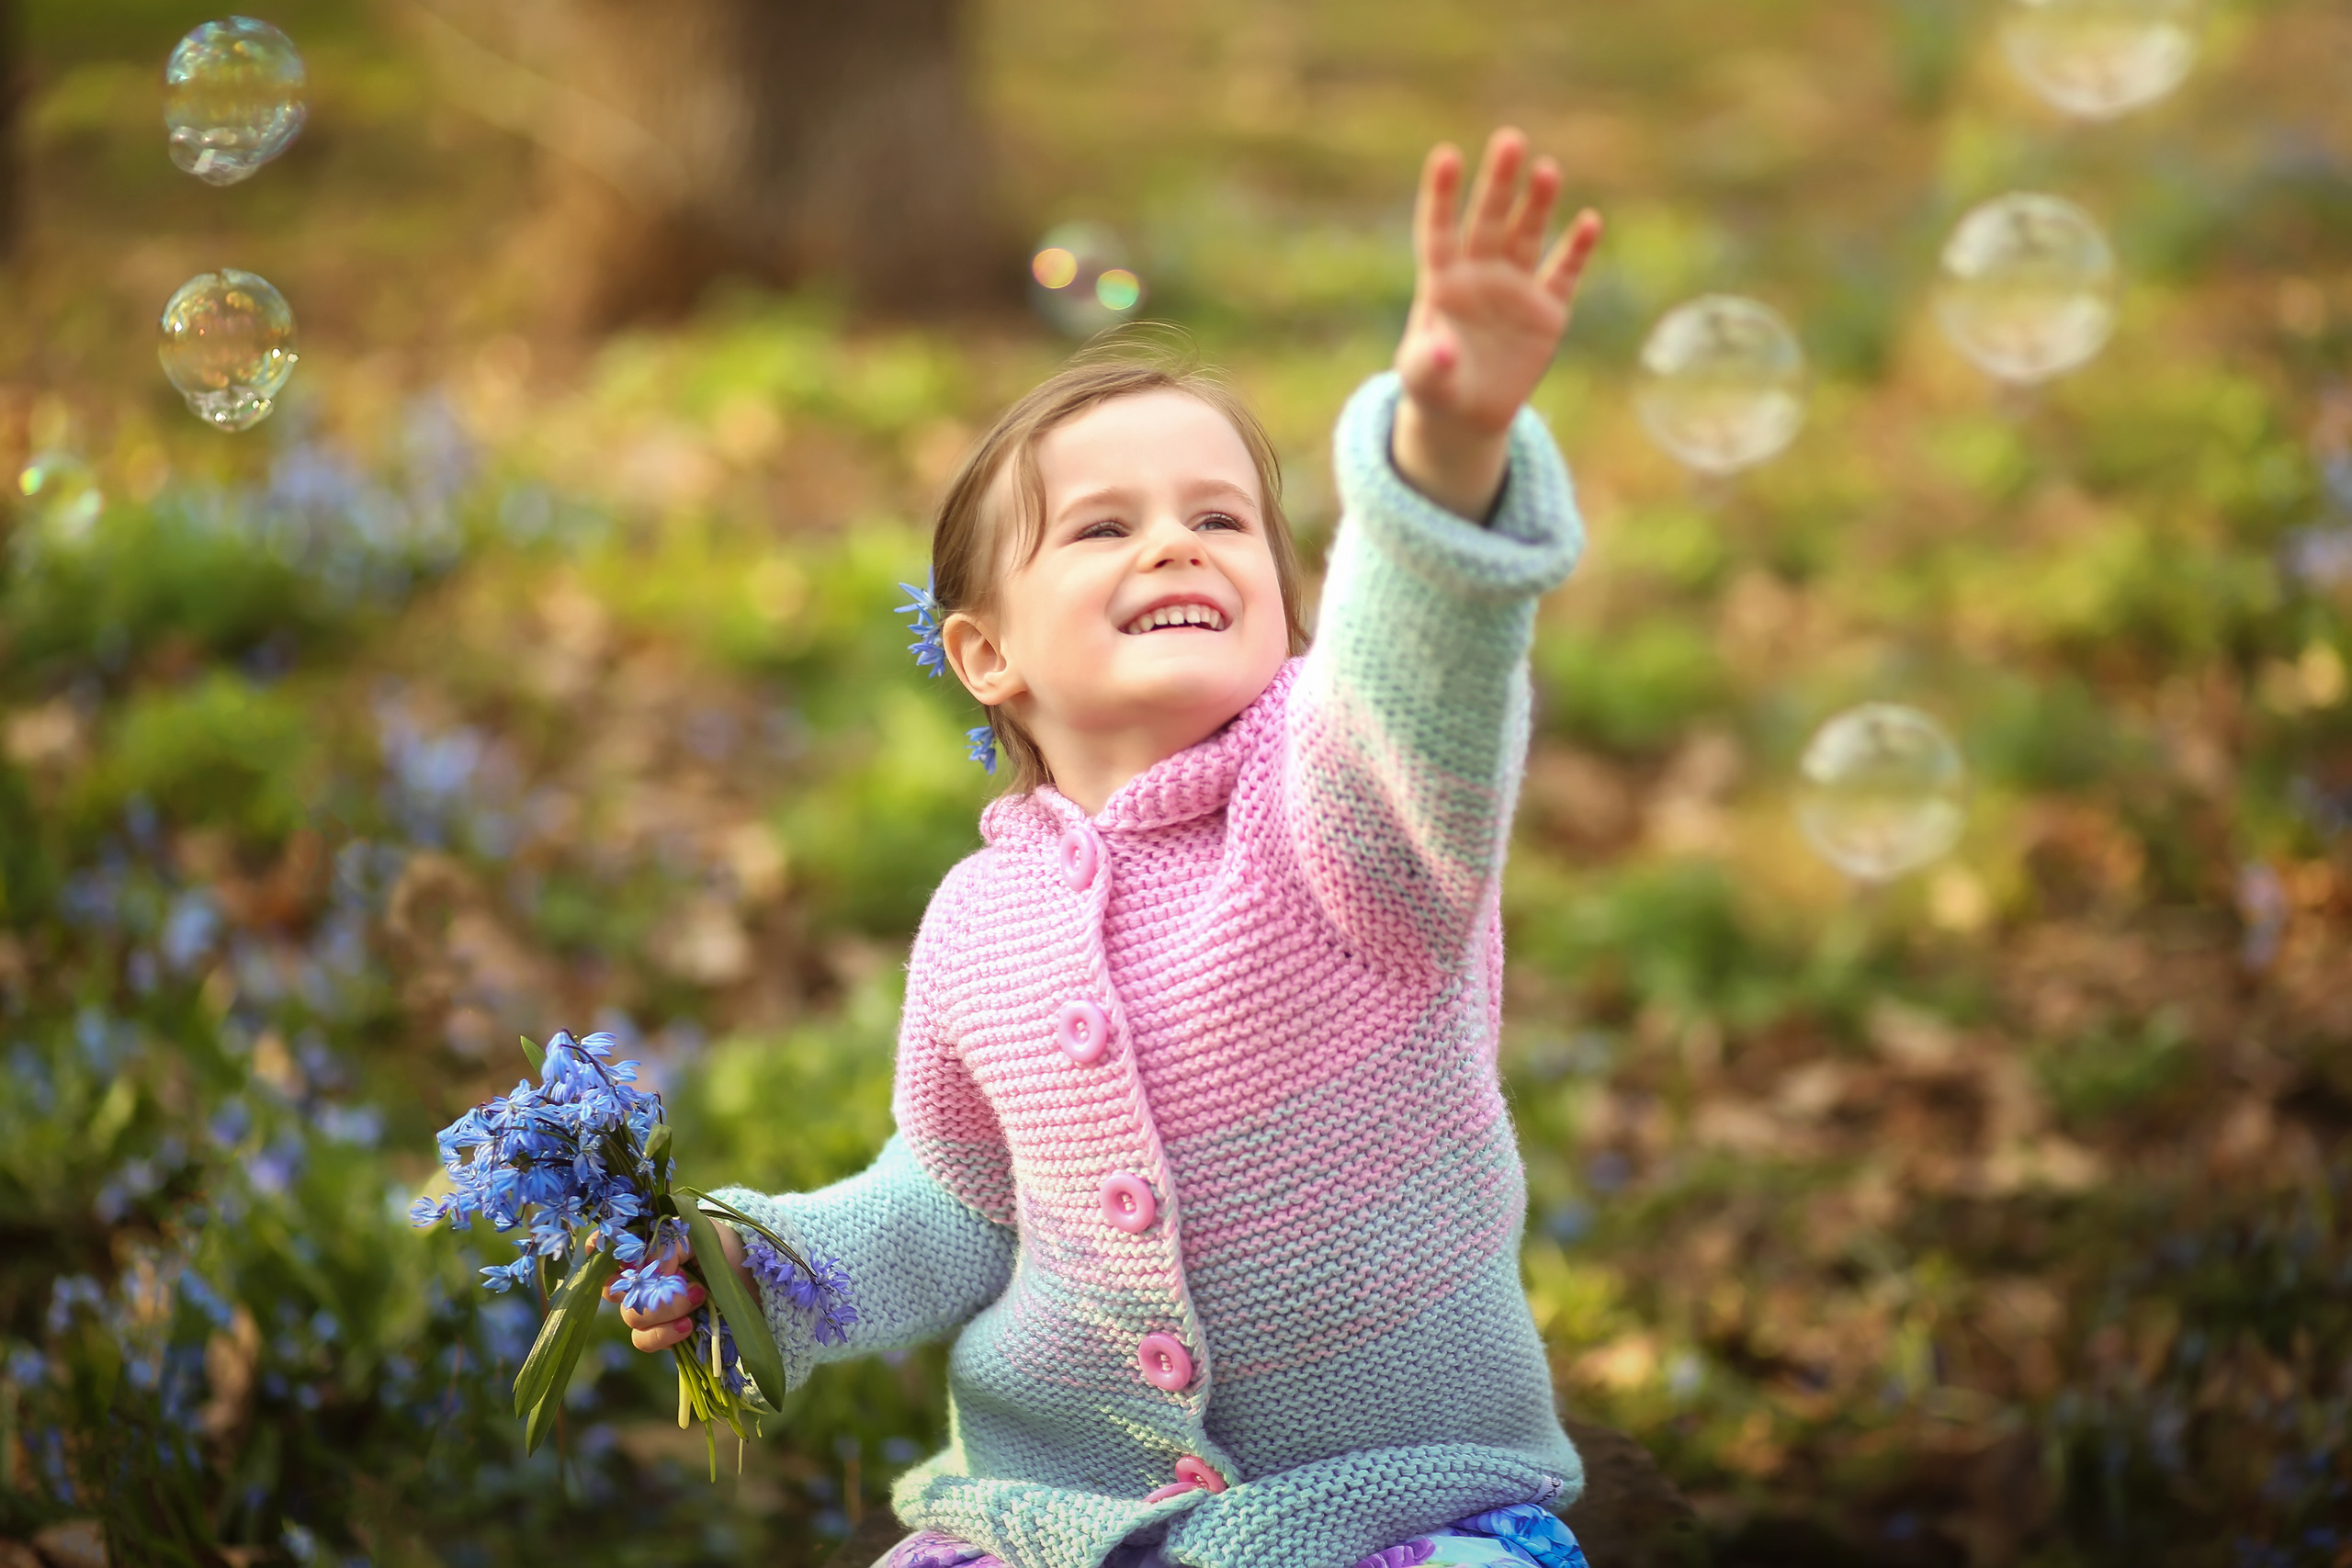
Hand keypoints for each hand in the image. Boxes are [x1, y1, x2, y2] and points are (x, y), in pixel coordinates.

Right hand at [604, 1224, 752, 1353]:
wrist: (757, 1281)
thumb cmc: (728, 1249)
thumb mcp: (703, 1236)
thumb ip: (669, 1246)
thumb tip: (645, 1267)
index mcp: (647, 1245)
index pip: (608, 1246)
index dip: (598, 1248)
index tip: (606, 1251)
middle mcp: (642, 1277)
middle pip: (615, 1287)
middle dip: (645, 1286)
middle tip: (682, 1280)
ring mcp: (651, 1307)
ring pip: (632, 1316)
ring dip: (664, 1309)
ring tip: (699, 1298)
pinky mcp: (664, 1333)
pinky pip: (644, 1341)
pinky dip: (664, 1334)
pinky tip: (689, 1325)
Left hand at [1392, 127, 1603, 519]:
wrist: (1468, 414)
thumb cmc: (1435, 387)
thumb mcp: (1423, 381)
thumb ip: (1427, 364)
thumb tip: (1442, 350)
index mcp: (1441, 281)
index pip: (1439, 230)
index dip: (1442, 195)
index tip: (1447, 156)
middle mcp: (1480, 273)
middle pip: (1489, 220)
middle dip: (1499, 182)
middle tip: (1509, 140)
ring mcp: (1515, 287)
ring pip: (1527, 235)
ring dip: (1537, 203)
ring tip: (1547, 169)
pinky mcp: (1548, 310)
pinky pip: (1565, 273)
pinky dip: (1577, 249)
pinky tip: (1589, 221)